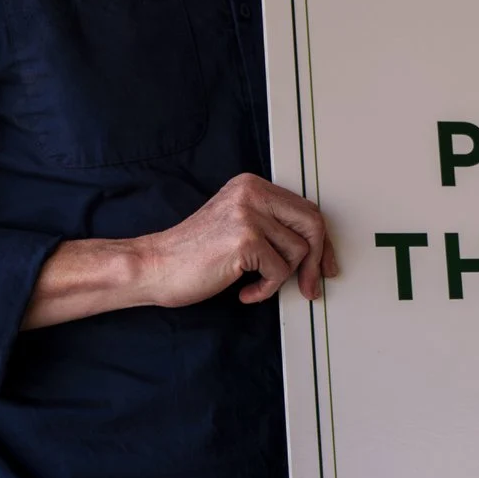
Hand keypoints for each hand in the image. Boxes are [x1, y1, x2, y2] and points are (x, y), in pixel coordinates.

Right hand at [21, 175, 337, 328]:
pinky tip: (244, 292)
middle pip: (312, 224)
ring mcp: (249, 214)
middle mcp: (252, 193)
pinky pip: (279, 273)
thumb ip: (270, 225)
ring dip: (279, 278)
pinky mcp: (245, 240)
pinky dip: (265, 290)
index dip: (321, 241)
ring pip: (297, 252)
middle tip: (311, 286)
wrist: (154, 267)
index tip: (324, 265)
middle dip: (316, 260)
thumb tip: (316, 248)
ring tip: (255, 285)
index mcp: (251, 185)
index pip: (305, 209)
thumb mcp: (236, 225)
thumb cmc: (192, 254)